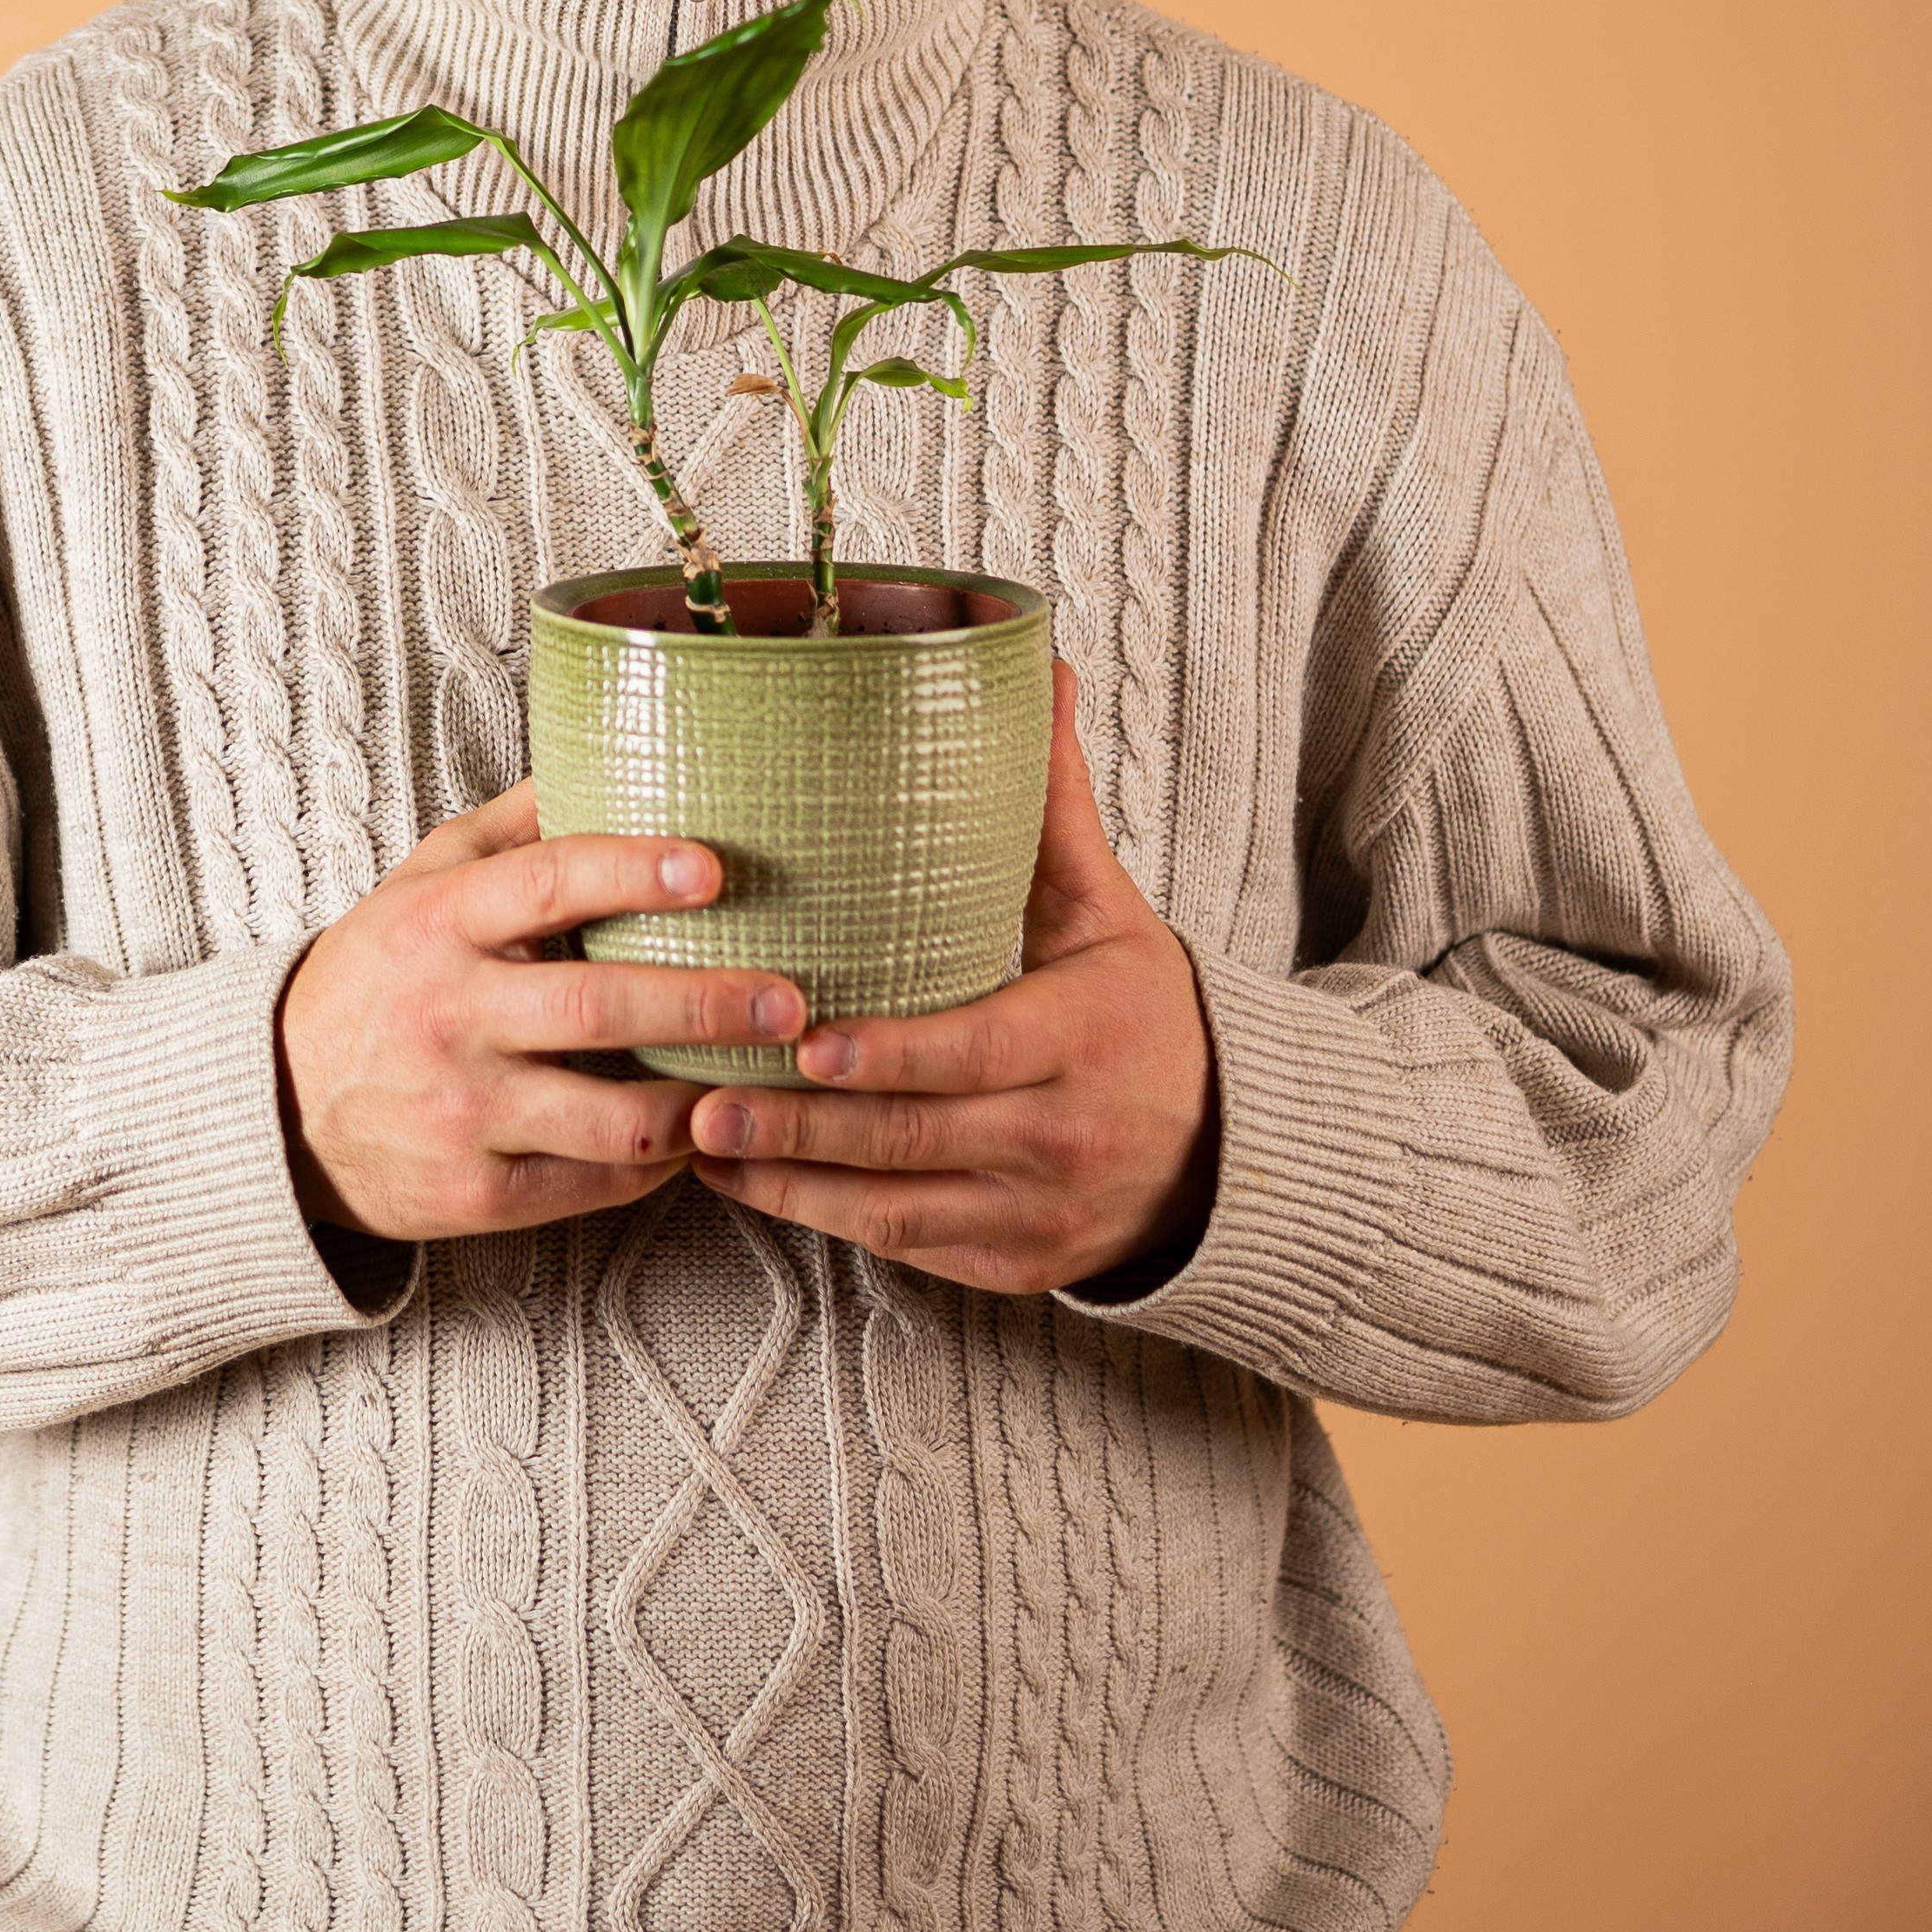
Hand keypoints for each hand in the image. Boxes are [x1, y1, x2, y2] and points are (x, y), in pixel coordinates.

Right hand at [279, 782, 804, 1243]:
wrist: (281, 1108)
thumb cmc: (378, 978)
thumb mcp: (421, 882)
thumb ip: (513, 828)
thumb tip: (606, 754)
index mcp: (438, 925)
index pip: (546, 885)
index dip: (635, 872)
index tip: (714, 869)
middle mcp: (448, 1018)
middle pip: (600, 1008)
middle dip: (709, 1004)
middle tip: (788, 1001)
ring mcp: (462, 1113)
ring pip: (614, 1120)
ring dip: (700, 1102)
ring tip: (752, 1080)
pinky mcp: (476, 1194)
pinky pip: (594, 1185)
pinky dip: (658, 1163)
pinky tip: (691, 1134)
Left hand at [685, 664, 1219, 1293]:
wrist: (1229, 1154)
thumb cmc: (1142, 1015)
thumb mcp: (1107, 913)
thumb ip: (1053, 807)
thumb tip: (1039, 667)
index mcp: (1081, 1039)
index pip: (977, 1052)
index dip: (890, 1057)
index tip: (808, 1044)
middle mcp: (1061, 1135)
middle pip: (917, 1137)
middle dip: (804, 1128)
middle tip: (706, 1102)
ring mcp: (1036, 1212)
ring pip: (898, 1208)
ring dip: (793, 1182)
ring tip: (702, 1145)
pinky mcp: (1013, 1264)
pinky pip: (907, 1246)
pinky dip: (827, 1219)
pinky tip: (753, 1185)